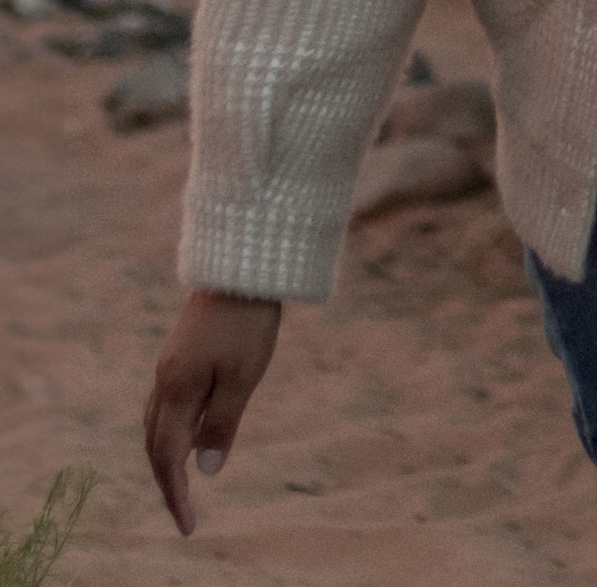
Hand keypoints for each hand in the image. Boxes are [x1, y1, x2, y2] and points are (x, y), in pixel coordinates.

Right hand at [145, 292, 280, 533]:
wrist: (242, 264)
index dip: (176, 494)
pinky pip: (166, 404)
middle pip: (154, 444)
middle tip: (184, 512)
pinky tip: (190, 433)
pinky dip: (171, 429)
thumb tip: (206, 471)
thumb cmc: (247, 321)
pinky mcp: (181, 353)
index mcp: (177, 390)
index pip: (168, 457)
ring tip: (183, 482)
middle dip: (166, 481)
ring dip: (165, 456)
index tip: (188, 527)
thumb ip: (223, 424)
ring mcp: (170, 365)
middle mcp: (165, 380)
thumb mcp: (243, 377)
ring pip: (156, 423)